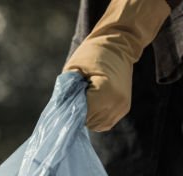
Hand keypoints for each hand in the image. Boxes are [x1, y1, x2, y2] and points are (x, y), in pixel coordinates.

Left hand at [62, 0, 170, 131]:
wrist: (119, 43)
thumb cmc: (93, 52)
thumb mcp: (74, 67)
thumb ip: (65, 90)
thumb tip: (59, 111)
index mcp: (106, 91)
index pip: (81, 114)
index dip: (71, 108)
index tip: (68, 97)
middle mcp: (117, 103)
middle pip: (89, 121)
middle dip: (79, 111)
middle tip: (78, 92)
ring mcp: (122, 107)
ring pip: (96, 124)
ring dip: (88, 114)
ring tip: (87, 94)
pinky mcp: (124, 108)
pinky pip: (104, 122)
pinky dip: (96, 115)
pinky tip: (94, 100)